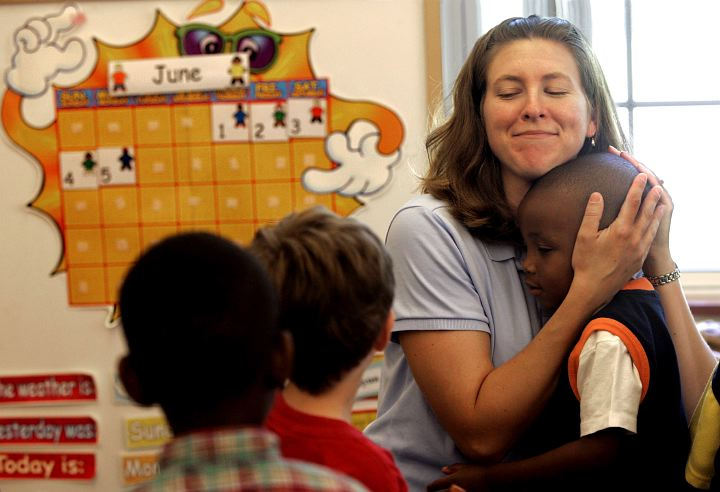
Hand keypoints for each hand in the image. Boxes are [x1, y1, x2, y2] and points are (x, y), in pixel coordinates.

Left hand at [427, 463, 488, 491]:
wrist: (491, 478)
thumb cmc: (477, 471)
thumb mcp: (464, 467)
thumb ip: (452, 469)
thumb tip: (443, 470)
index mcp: (452, 479)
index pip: (436, 485)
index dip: (430, 488)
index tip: (428, 489)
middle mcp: (455, 488)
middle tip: (440, 491)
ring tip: (452, 490)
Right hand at [571, 171, 664, 308]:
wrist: (594, 289)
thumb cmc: (586, 263)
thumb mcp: (584, 237)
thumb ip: (592, 214)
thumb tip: (597, 195)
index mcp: (621, 230)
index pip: (632, 203)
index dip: (637, 188)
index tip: (640, 176)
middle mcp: (634, 238)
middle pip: (646, 212)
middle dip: (651, 197)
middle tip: (656, 185)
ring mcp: (639, 249)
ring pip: (651, 225)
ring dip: (656, 212)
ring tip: (661, 201)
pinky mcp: (639, 258)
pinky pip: (650, 238)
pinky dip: (654, 227)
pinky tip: (653, 224)